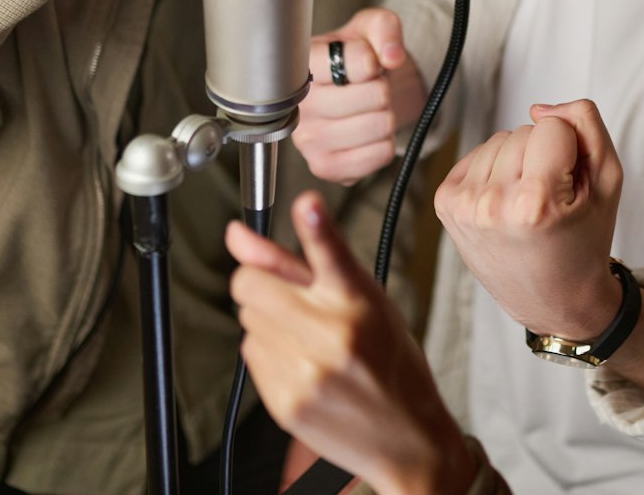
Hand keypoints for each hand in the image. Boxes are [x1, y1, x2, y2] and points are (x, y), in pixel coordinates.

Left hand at [228, 192, 479, 494]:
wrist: (406, 438)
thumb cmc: (390, 362)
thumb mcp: (366, 301)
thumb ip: (299, 262)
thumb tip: (238, 234)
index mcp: (359, 302)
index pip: (330, 252)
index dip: (316, 225)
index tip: (307, 205)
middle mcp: (333, 335)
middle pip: (250, 283)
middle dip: (260, 282)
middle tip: (290, 298)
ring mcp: (306, 372)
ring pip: (247, 318)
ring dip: (266, 320)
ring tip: (305, 337)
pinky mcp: (286, 402)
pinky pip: (250, 353)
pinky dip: (268, 352)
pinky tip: (300, 362)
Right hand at [293, 8, 427, 182]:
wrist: (359, 91)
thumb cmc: (359, 59)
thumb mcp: (371, 29)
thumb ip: (384, 28)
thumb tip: (392, 56)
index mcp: (303, 66)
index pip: (353, 62)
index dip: (371, 61)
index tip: (364, 62)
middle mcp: (298, 105)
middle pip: (374, 96)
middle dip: (382, 89)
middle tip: (368, 87)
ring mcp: (308, 140)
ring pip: (378, 125)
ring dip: (384, 115)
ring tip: (367, 108)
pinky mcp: (325, 167)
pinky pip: (380, 154)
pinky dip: (385, 142)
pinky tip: (367, 132)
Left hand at [434, 100, 625, 341]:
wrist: (554, 299)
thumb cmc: (585, 241)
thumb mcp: (609, 181)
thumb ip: (586, 125)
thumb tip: (539, 107)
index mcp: (535, 202)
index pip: (553, 126)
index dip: (571, 150)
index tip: (571, 188)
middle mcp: (492, 205)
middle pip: (523, 130)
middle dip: (542, 155)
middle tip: (552, 199)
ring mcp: (464, 206)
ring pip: (499, 140)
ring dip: (517, 162)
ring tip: (529, 202)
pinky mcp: (446, 204)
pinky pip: (476, 155)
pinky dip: (495, 171)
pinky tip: (508, 201)